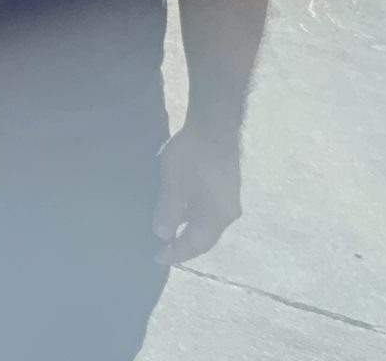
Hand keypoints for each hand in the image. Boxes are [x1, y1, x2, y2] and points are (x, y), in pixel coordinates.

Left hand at [153, 125, 242, 264]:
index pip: (196, 244)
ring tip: (167, 234)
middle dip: (183, 246)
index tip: (157, 258)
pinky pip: (207, 211)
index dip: (176, 253)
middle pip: (204, 237)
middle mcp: (228, 213)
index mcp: (218, 216)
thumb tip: (162, 235)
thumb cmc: (193, 156)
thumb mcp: (174, 184)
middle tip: (161, 250)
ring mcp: (228, 200)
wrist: (215, 127)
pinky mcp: (224, 188)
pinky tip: (178, 212)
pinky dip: (191, 217)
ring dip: (187, 230)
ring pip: (206, 224)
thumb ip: (168, 210)